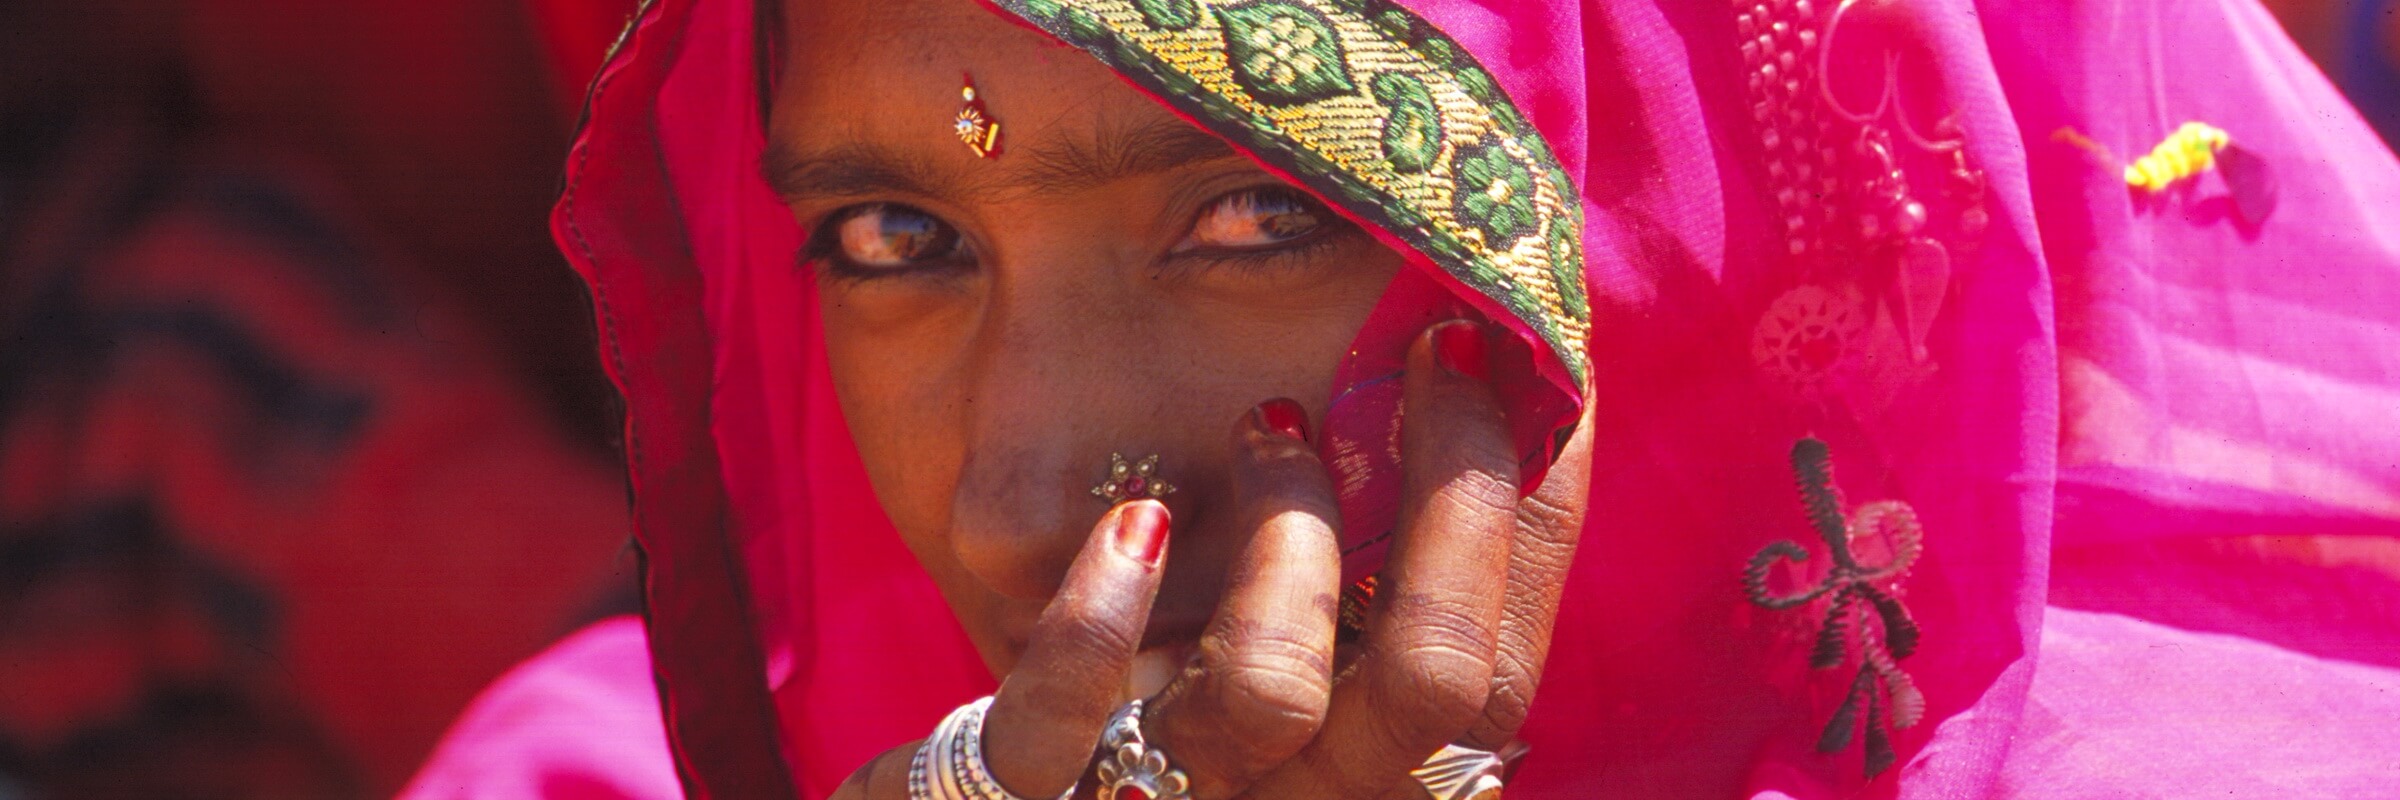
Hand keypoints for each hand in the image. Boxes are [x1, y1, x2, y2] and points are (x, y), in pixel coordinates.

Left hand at [833, 319, 1593, 798]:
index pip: (1493, 675)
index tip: (1490, 367)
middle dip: (1456, 500)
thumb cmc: (1159, 662)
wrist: (990, 789)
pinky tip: (1134, 527)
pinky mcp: (1028, 792)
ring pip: (1269, 694)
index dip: (1521, 520)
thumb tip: (1469, 361)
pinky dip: (1098, 614)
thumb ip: (1374, 537)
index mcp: (1372, 770)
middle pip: (1437, 685)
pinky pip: (1062, 721)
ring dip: (1284, 533)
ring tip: (1268, 429)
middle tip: (1432, 356)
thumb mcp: (1284, 607)